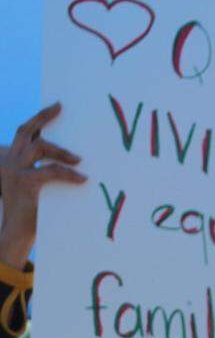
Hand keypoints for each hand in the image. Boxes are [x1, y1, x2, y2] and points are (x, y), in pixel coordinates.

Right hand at [0, 103, 85, 268]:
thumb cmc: (32, 210)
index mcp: (10, 160)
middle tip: (60, 108)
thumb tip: (79, 159)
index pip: (25, 133)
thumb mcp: (36, 185)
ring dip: (60, 151)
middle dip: (42, 117)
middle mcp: (9, 162)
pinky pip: (50, 171)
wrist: (16, 232)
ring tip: (78, 159)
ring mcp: (15, 171)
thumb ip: (47, 169)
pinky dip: (67, 173)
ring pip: (38, 147)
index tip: (56, 105)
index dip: (39, 118)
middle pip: (25, 132)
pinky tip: (82, 178)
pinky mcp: (25, 183)